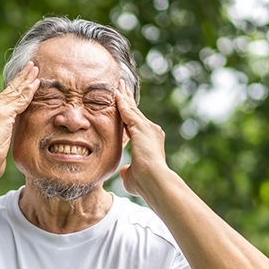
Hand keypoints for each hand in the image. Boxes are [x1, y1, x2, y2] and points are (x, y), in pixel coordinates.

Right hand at [0, 62, 39, 181]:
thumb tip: (3, 142)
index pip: (3, 98)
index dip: (14, 88)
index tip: (22, 80)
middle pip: (8, 91)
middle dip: (21, 78)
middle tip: (31, 66)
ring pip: (14, 91)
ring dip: (27, 79)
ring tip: (35, 68)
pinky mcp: (1, 113)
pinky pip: (20, 100)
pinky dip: (29, 90)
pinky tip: (37, 82)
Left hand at [116, 79, 168, 196]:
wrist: (154, 181)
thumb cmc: (145, 184)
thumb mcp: (133, 175)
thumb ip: (128, 170)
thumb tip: (124, 171)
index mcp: (150, 141)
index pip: (135, 124)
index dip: (128, 114)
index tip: (123, 105)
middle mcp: (151, 131)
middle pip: (135, 111)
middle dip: (127, 99)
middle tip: (121, 86)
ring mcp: (147, 128)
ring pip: (132, 108)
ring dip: (123, 96)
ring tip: (118, 84)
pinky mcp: (141, 127)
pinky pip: (128, 111)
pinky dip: (121, 102)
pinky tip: (115, 94)